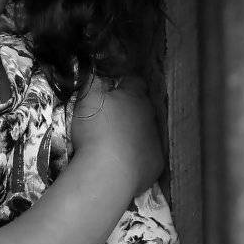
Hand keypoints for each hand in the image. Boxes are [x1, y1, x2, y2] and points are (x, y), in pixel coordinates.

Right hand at [71, 76, 163, 195]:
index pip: (134, 82)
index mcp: (135, 98)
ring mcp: (155, 142)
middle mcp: (150, 117)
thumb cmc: (96, 131)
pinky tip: (122, 164)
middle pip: (142, 108)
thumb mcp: (87, 98)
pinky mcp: (155, 164)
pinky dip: (136, 158)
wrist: (108, 172)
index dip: (123, 83)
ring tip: (114, 145)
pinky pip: (146, 157)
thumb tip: (94, 70)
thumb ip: (92, 81)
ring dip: (133, 135)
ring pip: (146, 132)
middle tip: (110, 119)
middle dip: (129, 110)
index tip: (112, 89)